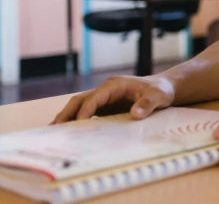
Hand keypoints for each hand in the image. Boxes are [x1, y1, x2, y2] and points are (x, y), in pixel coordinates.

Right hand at [51, 75, 175, 123]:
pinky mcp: (105, 107)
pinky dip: (76, 122)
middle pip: (80, 100)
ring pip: (80, 106)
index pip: (94, 97)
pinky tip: (68, 133)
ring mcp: (104, 98)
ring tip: (53, 133)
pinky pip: (87, 114)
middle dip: (67, 114)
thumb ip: (148, 104)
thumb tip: (135, 114)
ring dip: (67, 118)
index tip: (79, 124)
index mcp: (115, 85)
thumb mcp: (159, 96)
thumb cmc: (162, 90)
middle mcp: (106, 90)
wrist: (165, 88)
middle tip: (54, 129)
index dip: (86, 110)